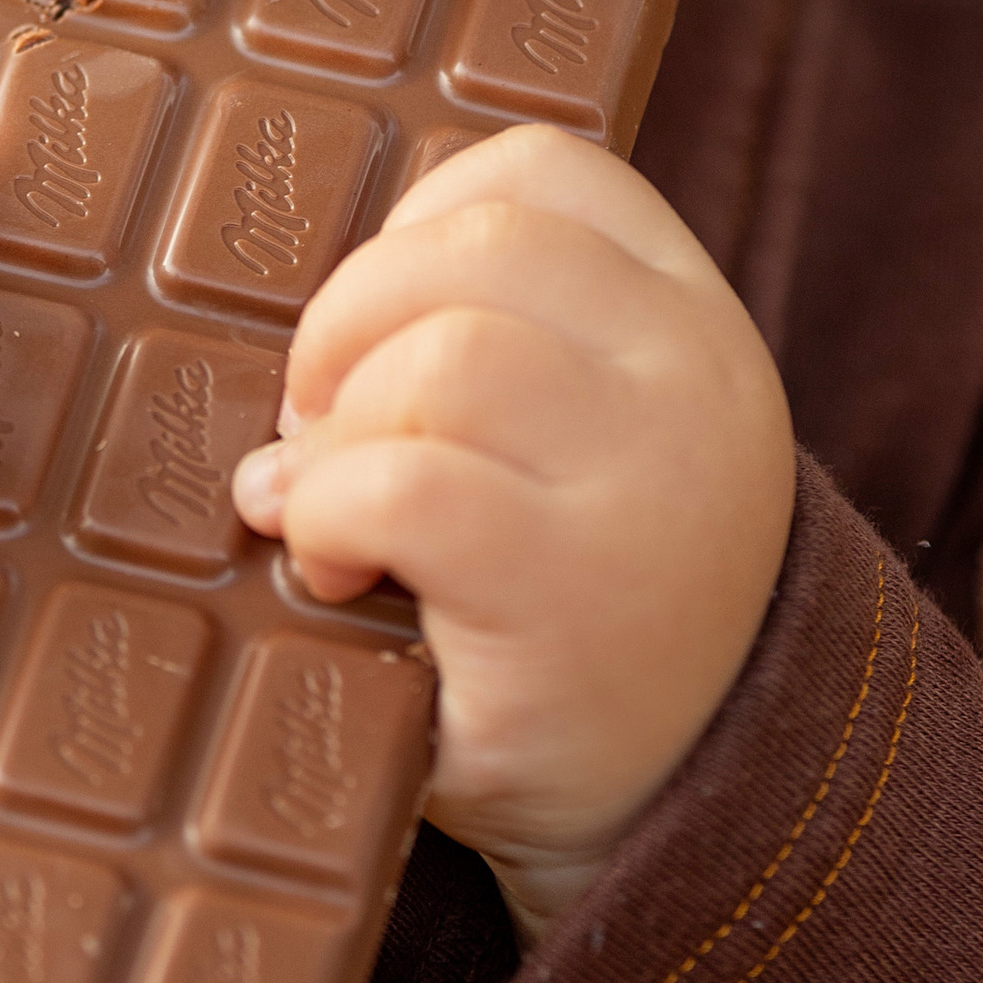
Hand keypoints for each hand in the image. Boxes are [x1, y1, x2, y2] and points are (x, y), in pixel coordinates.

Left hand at [230, 126, 794, 945]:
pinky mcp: (578, 591)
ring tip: (328, 516)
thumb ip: (479, 340)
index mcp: (689, 316)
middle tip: (319, 434)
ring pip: (440, 356)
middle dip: (344, 328)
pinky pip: (409, 483)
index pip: (537, 169)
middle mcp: (694, 377)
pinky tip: (334, 575)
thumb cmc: (570, 606)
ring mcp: (649, 480)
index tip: (377, 337)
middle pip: (472, 244)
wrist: (662, 813)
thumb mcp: (562, 442)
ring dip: (335, 434)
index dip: (410, 230)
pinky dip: (331, 516)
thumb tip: (288, 347)